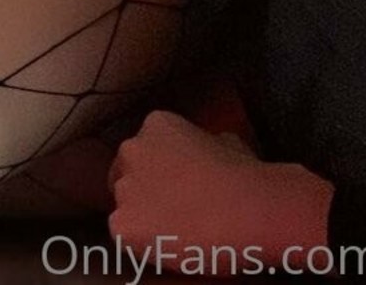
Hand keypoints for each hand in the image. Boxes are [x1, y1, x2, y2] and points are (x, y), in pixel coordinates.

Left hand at [107, 109, 333, 273]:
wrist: (243, 208)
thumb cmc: (241, 173)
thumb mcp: (223, 139)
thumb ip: (199, 142)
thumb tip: (201, 153)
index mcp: (156, 124)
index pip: (144, 147)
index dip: (157, 168)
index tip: (172, 183)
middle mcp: (132, 150)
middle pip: (125, 173)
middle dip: (142, 188)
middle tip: (169, 207)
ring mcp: (124, 188)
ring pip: (124, 205)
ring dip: (142, 214)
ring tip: (172, 227)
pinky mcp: (122, 225)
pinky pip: (124, 233)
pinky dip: (140, 240)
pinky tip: (167, 241)